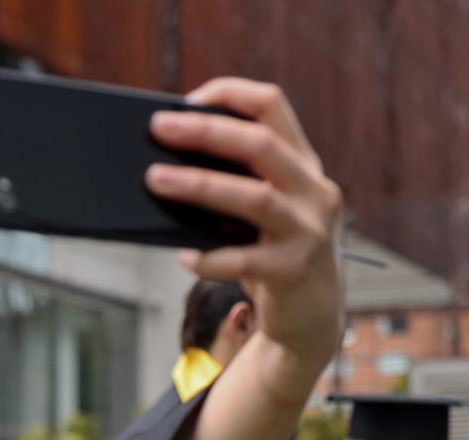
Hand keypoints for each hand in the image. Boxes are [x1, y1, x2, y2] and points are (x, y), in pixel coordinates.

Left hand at [148, 79, 343, 385]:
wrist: (312, 317)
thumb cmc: (273, 253)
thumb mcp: (263, 211)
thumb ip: (235, 183)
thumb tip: (164, 163)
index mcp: (303, 164)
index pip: (272, 106)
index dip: (229, 94)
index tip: (185, 100)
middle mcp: (314, 190)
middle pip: (262, 144)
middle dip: (207, 132)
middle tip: (158, 127)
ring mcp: (309, 230)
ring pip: (254, 197)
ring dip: (201, 185)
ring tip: (155, 179)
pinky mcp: (294, 271)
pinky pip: (246, 260)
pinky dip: (211, 257)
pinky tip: (183, 257)